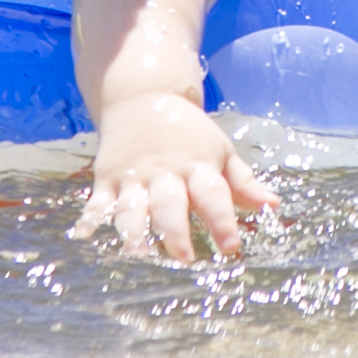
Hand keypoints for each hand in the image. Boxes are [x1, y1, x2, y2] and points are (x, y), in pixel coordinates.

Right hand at [74, 90, 278, 262]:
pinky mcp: (107, 178)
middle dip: (176, 231)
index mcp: (197, 166)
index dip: (222, 220)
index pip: (213, 195)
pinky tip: (83, 237)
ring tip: (136, 255)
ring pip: (132, 207)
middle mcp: (165, 173)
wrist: (144, 98)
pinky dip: (90, 219)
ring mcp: (134, 176)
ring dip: (133, 231)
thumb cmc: (190, 134)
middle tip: (184, 259)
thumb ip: (244, 182)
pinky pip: (97, 201)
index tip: (232, 246)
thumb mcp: (221, 151)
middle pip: (169, 204)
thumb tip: (274, 206)